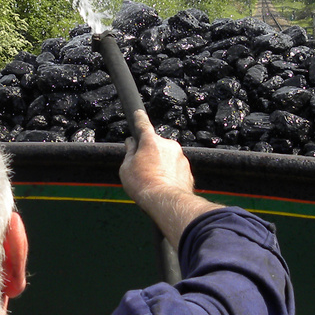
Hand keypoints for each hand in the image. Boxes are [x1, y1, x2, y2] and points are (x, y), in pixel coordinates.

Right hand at [119, 111, 219, 247]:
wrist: (165, 201)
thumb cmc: (143, 184)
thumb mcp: (126, 168)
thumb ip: (129, 152)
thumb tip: (131, 144)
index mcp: (151, 141)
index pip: (143, 125)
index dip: (139, 118)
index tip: (138, 113)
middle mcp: (169, 145)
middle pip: (156, 145)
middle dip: (150, 153)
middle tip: (142, 168)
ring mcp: (180, 157)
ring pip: (167, 157)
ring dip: (161, 165)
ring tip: (153, 181)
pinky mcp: (188, 170)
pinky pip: (176, 169)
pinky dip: (170, 175)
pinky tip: (163, 186)